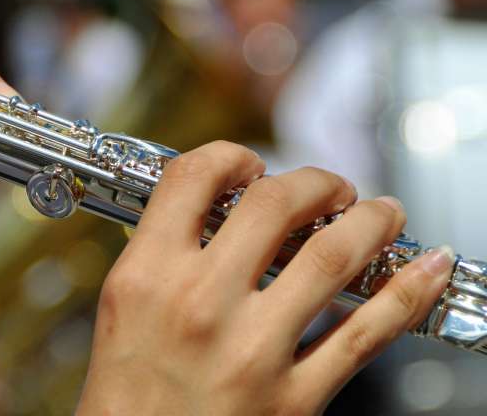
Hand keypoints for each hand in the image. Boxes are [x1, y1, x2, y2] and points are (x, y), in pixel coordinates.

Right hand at [77, 141, 453, 414]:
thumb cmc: (125, 393)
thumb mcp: (122, 306)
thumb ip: (166, 251)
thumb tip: (221, 209)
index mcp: (146, 276)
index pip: (194, 178)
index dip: (231, 156)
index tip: (251, 165)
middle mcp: (198, 305)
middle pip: (275, 204)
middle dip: (315, 182)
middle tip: (330, 187)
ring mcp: (250, 352)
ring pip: (332, 257)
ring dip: (371, 222)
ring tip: (382, 213)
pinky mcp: (291, 401)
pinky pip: (363, 336)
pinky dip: (405, 294)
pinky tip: (424, 269)